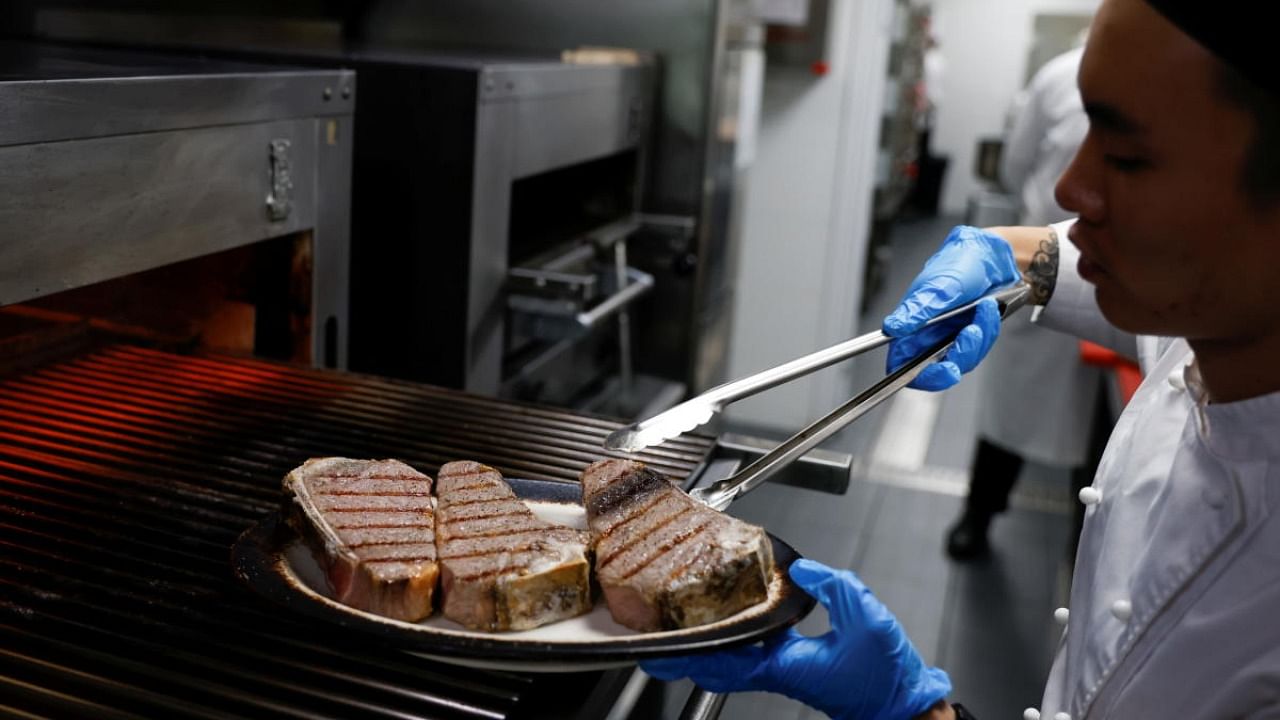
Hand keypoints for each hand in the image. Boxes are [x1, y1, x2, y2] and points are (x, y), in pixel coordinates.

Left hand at [641, 559, 950, 719]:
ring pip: (729, 661)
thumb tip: (804, 569)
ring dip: (705, 643)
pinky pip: (748, 654)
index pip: (723, 660)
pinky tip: (729, 618)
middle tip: (655, 633)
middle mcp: (776, 671)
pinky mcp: (791, 667)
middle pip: (716, 663)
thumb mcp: (867, 618)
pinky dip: (730, 639)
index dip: (689, 652)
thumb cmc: (885, 674)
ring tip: (681, 622)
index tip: (660, 648)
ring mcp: (781, 671)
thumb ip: (834, 587)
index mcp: (784, 664)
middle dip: (684, 650)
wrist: (901, 702)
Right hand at [882, 226, 1019, 390]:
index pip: (902, 364)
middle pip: (936, 369)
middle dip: (960, 355)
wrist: (992, 257)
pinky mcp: (968, 337)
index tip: (943, 370)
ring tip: (984, 308)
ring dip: (978, 338)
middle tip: (971, 335)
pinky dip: (988, 331)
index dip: (918, 376)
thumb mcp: (938, 286)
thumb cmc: (959, 264)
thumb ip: (916, 310)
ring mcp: (948, 338)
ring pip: (962, 360)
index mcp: (910, 325)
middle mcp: (927, 335)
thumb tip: (893, 328)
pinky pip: (978, 349)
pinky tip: (988, 311)